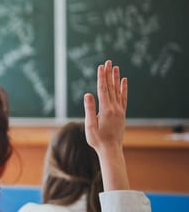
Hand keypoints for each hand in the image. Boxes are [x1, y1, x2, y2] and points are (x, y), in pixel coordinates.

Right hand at [84, 60, 129, 189]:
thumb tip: (88, 94)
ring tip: (116, 67)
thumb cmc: (97, 139)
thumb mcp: (90, 125)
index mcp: (106, 110)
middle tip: (108, 62)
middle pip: (111, 87)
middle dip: (109, 74)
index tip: (101, 67)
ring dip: (116, 78)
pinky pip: (123, 98)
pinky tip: (123, 81)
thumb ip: (89, 109)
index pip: (103, 89)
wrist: (110, 149)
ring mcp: (120, 110)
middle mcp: (115, 108)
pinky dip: (123, 88)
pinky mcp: (122, 113)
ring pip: (118, 91)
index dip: (101, 77)